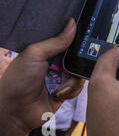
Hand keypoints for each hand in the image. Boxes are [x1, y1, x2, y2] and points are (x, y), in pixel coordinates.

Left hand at [0, 19, 84, 135]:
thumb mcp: (35, 54)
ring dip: (71, 79)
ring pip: (80, 72)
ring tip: (59, 86)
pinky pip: (79, 86)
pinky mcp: (66, 91)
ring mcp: (61, 77)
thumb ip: (56, 41)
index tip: (86, 38)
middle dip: (78, 60)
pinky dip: (70, 90)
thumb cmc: (18, 81)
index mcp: (46, 51)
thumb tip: (72, 24)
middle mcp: (55, 63)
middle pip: (77, 56)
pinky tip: (58, 93)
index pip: (67, 40)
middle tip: (71, 65)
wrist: (16, 112)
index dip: (76, 39)